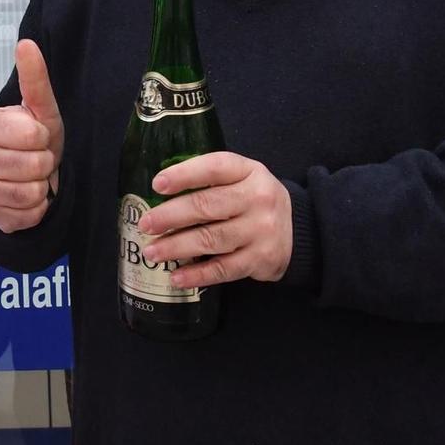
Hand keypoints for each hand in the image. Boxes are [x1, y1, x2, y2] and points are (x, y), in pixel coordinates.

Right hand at [0, 40, 63, 232]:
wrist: (18, 179)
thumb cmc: (29, 140)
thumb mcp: (37, 110)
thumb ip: (33, 79)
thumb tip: (26, 43)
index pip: (34, 135)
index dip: (44, 137)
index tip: (35, 137)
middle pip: (37, 165)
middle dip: (44, 162)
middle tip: (34, 158)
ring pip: (35, 191)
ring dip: (42, 185)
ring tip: (31, 177)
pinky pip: (32, 213)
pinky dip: (38, 207)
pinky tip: (27, 197)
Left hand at [134, 152, 292, 287]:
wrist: (299, 229)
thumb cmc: (253, 200)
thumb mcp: (242, 178)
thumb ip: (210, 180)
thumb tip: (158, 193)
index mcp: (249, 171)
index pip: (215, 167)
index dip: (185, 174)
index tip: (157, 184)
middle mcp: (258, 198)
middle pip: (208, 206)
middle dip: (171, 216)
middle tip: (146, 225)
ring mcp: (262, 230)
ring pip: (212, 239)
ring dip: (177, 247)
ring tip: (152, 252)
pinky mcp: (262, 259)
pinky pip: (224, 269)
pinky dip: (198, 275)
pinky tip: (177, 277)